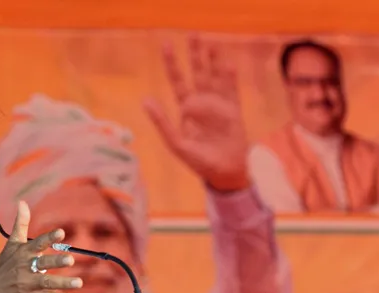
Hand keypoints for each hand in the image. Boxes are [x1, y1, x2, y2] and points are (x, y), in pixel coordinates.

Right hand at [0, 201, 81, 292]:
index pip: (38, 243)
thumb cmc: (4, 263)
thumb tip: (22, 202)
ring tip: (79, 283)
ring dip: (63, 283)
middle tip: (70, 259)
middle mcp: (26, 268)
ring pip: (48, 283)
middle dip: (56, 261)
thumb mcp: (12, 243)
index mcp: (24, 252)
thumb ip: (20, 223)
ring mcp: (29, 284)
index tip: (61, 232)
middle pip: (43, 264)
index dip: (49, 238)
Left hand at [143, 37, 249, 190]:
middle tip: (192, 33)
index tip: (167, 45)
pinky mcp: (233, 112)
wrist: (223, 173)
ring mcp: (219, 106)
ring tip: (211, 43)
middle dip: (195, 55)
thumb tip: (145, 99)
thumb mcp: (176, 143)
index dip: (172, 64)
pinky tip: (228, 63)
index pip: (178, 81)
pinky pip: (231, 91)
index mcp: (186, 110)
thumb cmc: (198, 161)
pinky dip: (229, 78)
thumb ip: (162, 122)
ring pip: (215, 78)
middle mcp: (202, 103)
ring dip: (213, 62)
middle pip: (198, 74)